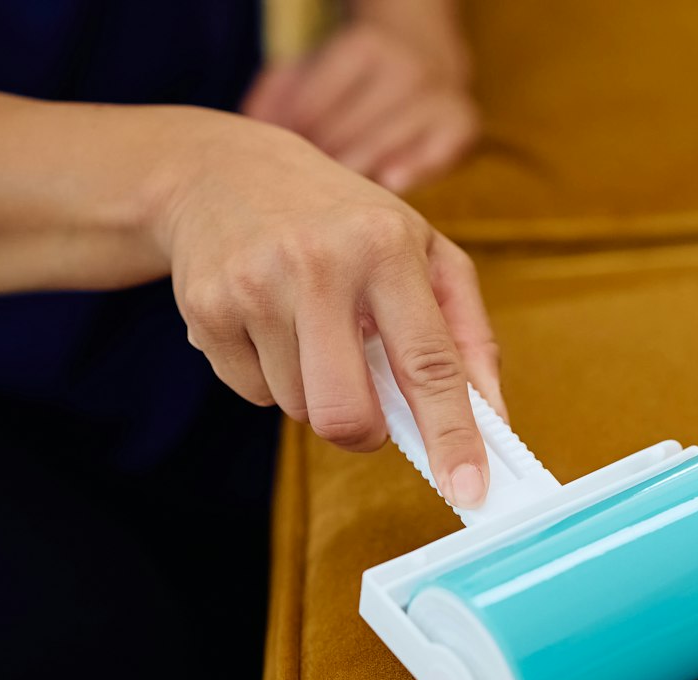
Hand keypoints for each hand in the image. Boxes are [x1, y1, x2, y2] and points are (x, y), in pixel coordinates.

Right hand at [153, 117, 501, 506]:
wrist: (222, 171)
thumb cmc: (344, 221)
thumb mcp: (424, 253)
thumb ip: (467, 338)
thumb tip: (492, 422)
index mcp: (385, 246)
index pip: (429, 363)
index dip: (452, 435)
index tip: (469, 490)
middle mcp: (317, 264)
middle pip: (347, 413)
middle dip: (366, 434)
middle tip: (371, 411)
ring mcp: (253, 286)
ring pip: (300, 410)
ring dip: (317, 395)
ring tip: (313, 334)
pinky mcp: (205, 309)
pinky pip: (253, 394)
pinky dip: (272, 378)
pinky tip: (271, 327)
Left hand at [242, 22, 478, 194]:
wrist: (425, 52)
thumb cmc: (354, 75)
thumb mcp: (312, 67)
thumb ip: (278, 93)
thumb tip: (252, 131)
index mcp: (363, 47)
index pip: (313, 108)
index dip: (293, 140)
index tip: (285, 163)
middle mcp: (403, 66)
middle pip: (347, 131)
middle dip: (321, 163)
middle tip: (306, 191)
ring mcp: (436, 94)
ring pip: (385, 146)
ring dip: (355, 175)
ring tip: (335, 200)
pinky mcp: (461, 121)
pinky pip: (436, 154)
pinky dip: (413, 169)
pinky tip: (389, 183)